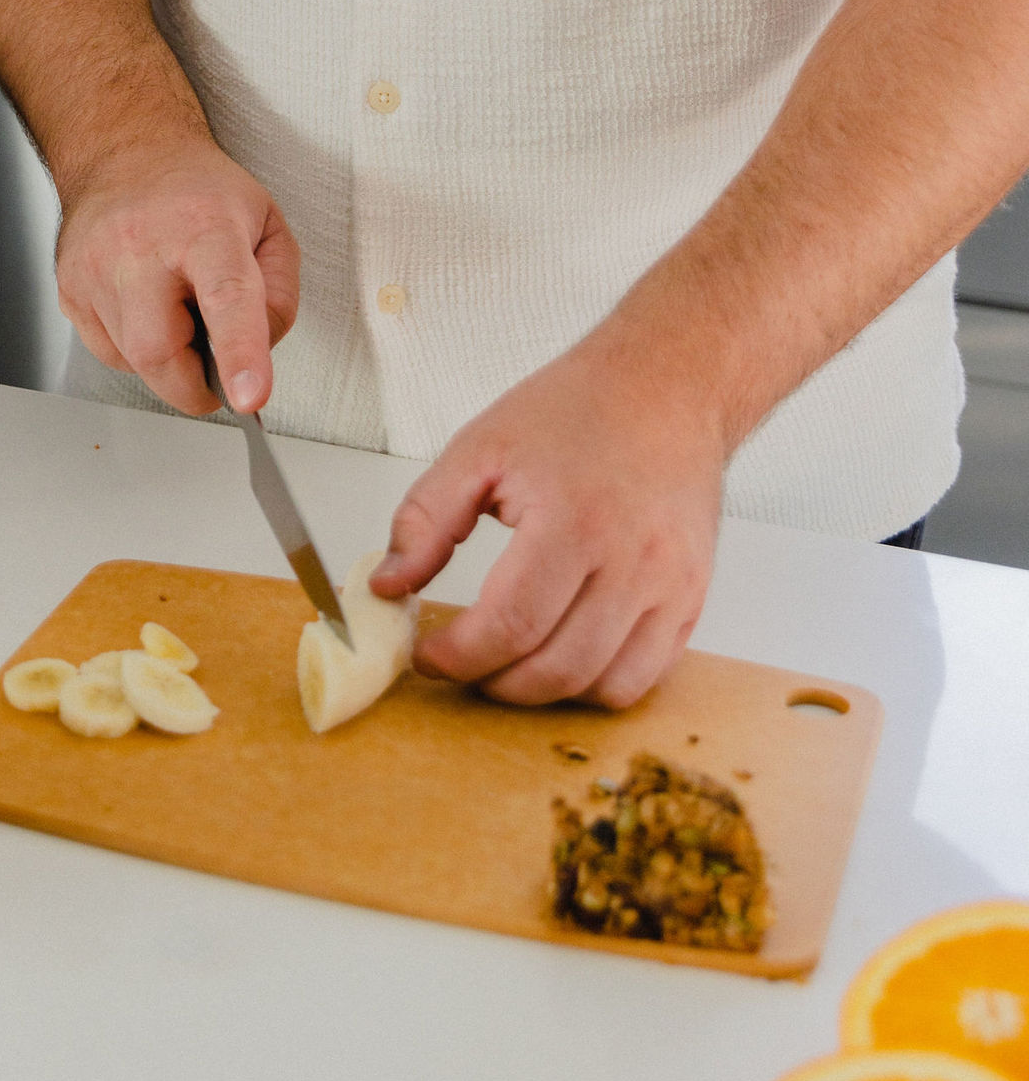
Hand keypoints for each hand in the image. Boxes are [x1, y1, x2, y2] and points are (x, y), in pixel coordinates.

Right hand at [55, 135, 299, 415]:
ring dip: (168, 359)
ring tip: (176, 308)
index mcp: (205, 226)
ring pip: (134, 361)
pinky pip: (109, 354)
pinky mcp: (70, 291)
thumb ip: (278, 296)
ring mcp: (96, 269)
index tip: (248, 397)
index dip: (239, 354)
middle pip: (161, 351)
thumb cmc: (198, 193)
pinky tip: (146, 308)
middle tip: (214, 363)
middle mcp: (141, 246)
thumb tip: (256, 355)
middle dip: (194, 383)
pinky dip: (136, 350)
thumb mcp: (268, 227)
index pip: (226, 296)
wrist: (124, 153)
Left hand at [367, 337, 725, 707]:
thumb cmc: (576, 410)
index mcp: (573, 521)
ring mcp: (672, 585)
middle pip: (557, 668)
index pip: (510, 626)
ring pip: (604, 685)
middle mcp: (633, 561)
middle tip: (461, 663)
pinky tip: (560, 654)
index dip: (458, 656)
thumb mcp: (478, 449)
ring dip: (543, 692)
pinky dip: (597, 684)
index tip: (428, 656)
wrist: (667, 387)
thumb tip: (388, 586)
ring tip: (506, 662)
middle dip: (493, 682)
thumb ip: (424, 521)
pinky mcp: (692, 597)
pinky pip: (646, 675)